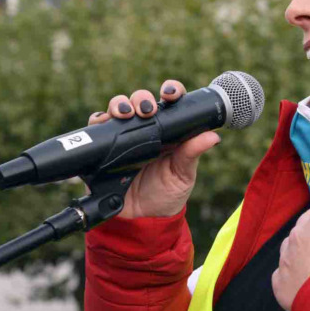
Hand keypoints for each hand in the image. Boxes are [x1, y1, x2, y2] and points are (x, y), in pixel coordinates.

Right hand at [87, 79, 220, 218]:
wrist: (142, 219)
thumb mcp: (183, 174)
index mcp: (168, 130)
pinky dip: (98, 120)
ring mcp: (123, 137)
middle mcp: (144, 129)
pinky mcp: (103, 148)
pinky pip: (96, 127)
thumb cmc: (167, 194)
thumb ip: (192, 154)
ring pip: (118, 109)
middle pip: (139, 101)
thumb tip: (213, 136)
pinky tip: (104, 122)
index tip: (171, 93)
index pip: (169, 102)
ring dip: (120, 104)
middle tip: (147, 110)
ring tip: (126, 114)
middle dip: (141, 98)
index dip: (170, 91)